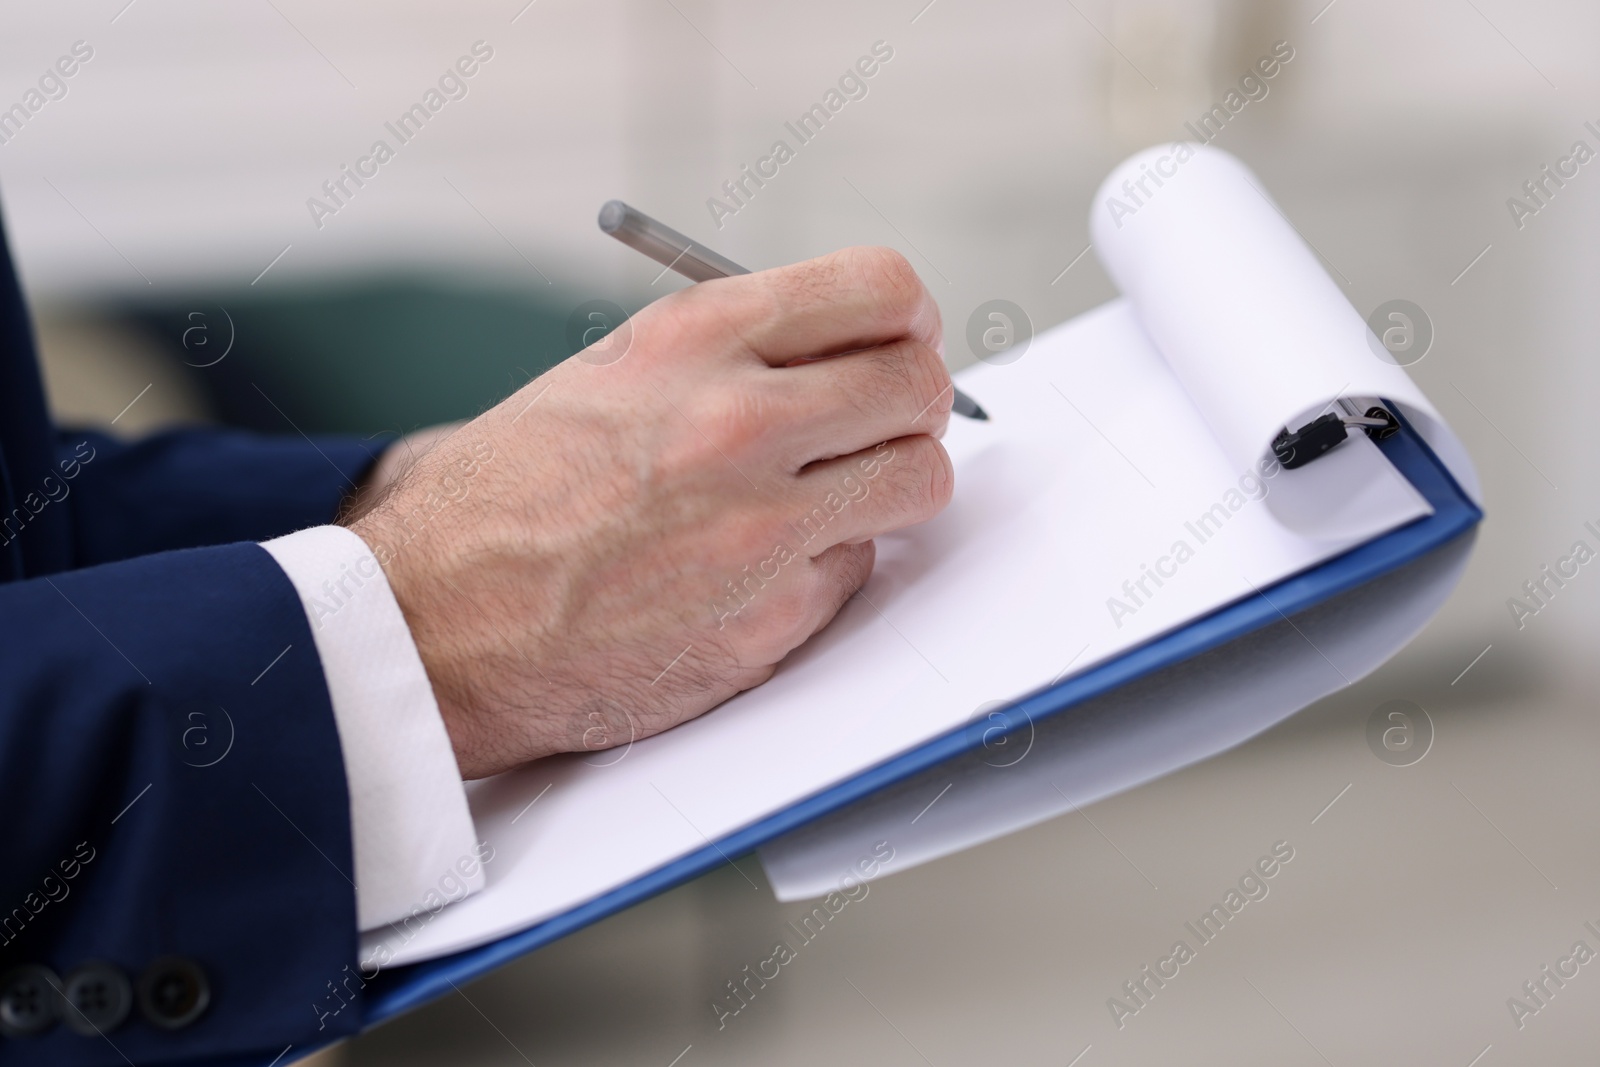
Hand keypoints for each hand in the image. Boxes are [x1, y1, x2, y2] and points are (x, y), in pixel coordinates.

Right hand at [346, 247, 954, 778]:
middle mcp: (736, 423)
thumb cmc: (503, 501)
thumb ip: (730, 353)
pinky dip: (823, 570)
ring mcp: (759, 529)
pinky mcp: (769, 621)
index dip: (907, 319)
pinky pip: (856, 572)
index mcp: (693, 341)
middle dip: (913, 405)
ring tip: (830, 500)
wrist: (428, 627)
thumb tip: (842, 353)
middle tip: (881, 427)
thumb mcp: (607, 376)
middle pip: (920, 386)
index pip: (880, 289)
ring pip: (918, 481)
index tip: (902, 342)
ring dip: (889, 488)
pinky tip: (753, 574)